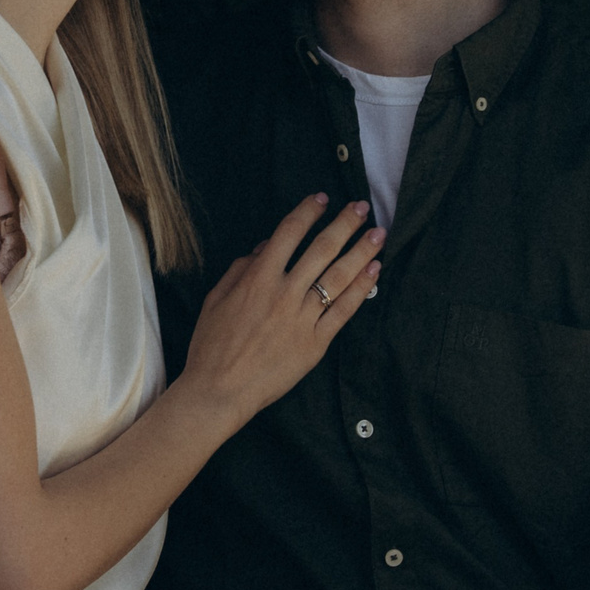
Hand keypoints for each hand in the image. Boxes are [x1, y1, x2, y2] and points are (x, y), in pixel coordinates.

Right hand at [178, 194, 381, 422]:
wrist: (219, 391)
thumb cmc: (211, 345)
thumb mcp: (216, 298)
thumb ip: (240, 269)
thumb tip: (264, 247)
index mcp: (257, 279)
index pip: (289, 233)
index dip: (308, 212)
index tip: (321, 199)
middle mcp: (284, 293)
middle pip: (322, 249)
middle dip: (345, 224)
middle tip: (361, 207)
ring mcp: (302, 318)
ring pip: (339, 276)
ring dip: (362, 251)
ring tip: (378, 233)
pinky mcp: (316, 343)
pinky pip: (344, 311)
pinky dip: (361, 289)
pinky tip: (374, 271)